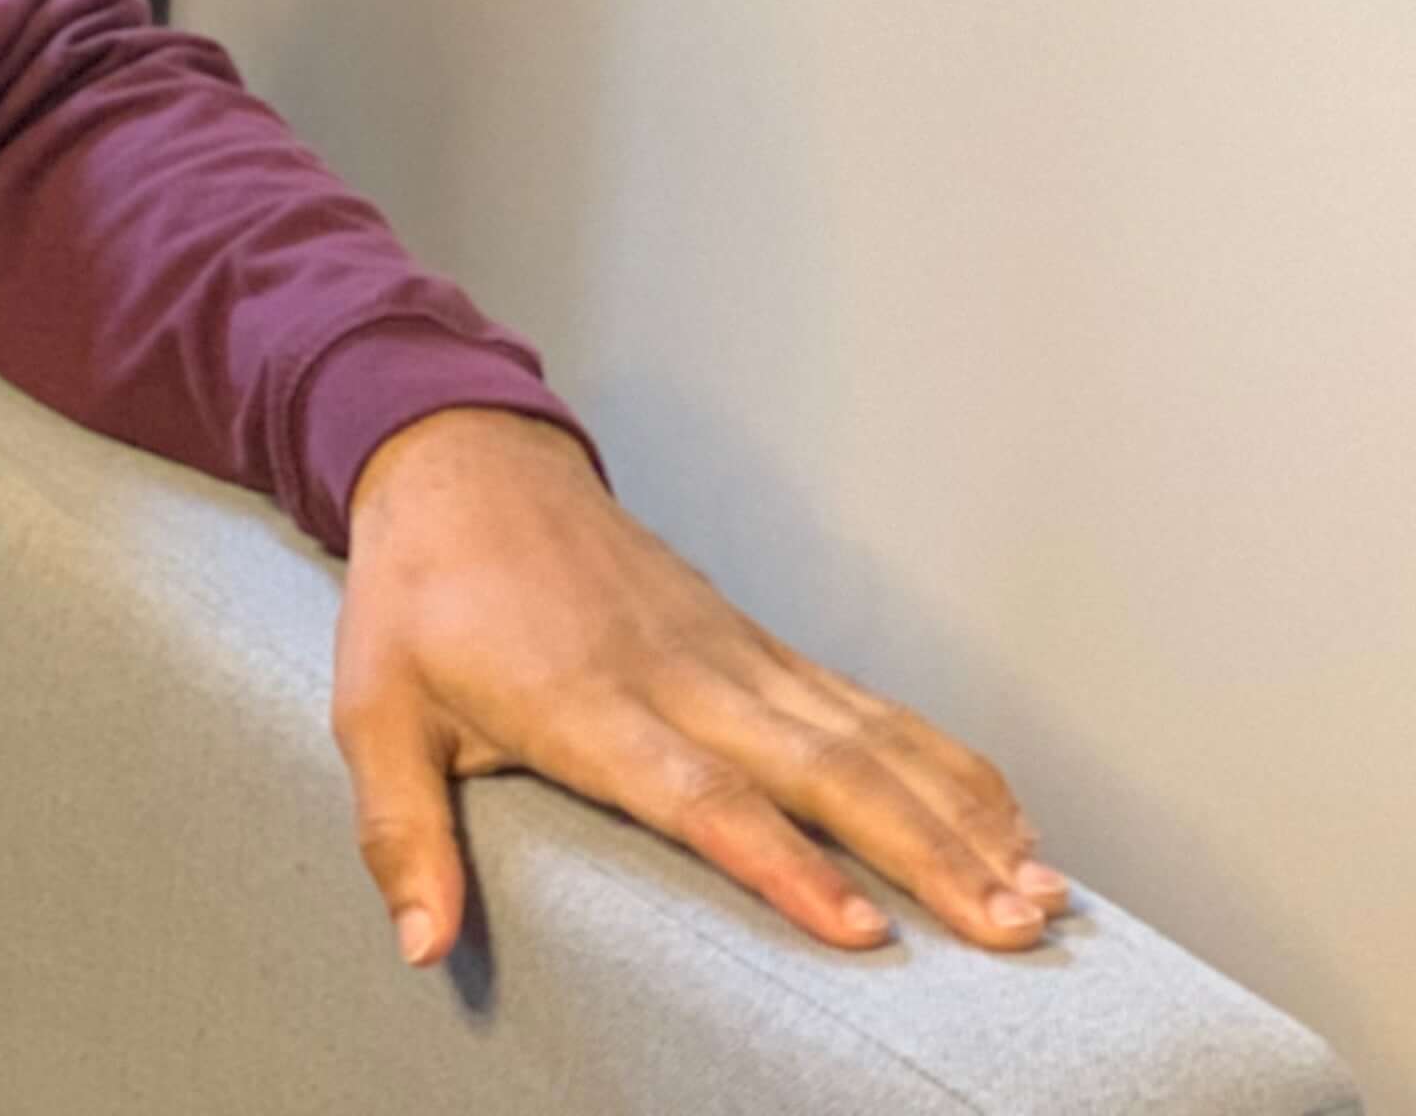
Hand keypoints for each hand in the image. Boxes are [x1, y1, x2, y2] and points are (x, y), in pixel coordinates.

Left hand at [333, 407, 1068, 966]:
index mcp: (587, 706)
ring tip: (1043, 898)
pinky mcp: (757, 644)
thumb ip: (398, 834)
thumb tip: (420, 949)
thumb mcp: (373, 713)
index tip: (865, 931)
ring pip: (867, 736)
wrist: (465, 466)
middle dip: (926, 854)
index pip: (700, 796)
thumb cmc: (416, 602)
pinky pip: (866, 707)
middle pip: (822, 770)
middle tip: (1012, 931)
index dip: (782, 863)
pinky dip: (946, 763)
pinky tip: (1012, 823)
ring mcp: (731, 656)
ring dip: (962, 815)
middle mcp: (680, 680)